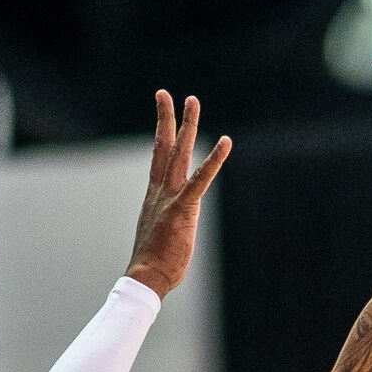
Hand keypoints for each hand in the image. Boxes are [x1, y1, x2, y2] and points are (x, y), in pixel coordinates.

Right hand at [125, 91, 231, 298]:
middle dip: (168, 118)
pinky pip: (200, 179)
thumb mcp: (162, 233)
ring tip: (192, 101)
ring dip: (187, 126)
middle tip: (168, 94)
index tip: (163, 111)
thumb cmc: (155, 262)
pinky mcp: (183, 209)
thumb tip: (175, 224)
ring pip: (179, 153)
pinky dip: (214, 160)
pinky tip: (225, 142)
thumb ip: (170, 221)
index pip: (158, 157)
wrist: (146, 277)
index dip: (162, 132)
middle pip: (163, 146)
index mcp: (154, 195)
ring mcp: (169, 198)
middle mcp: (159, 191)